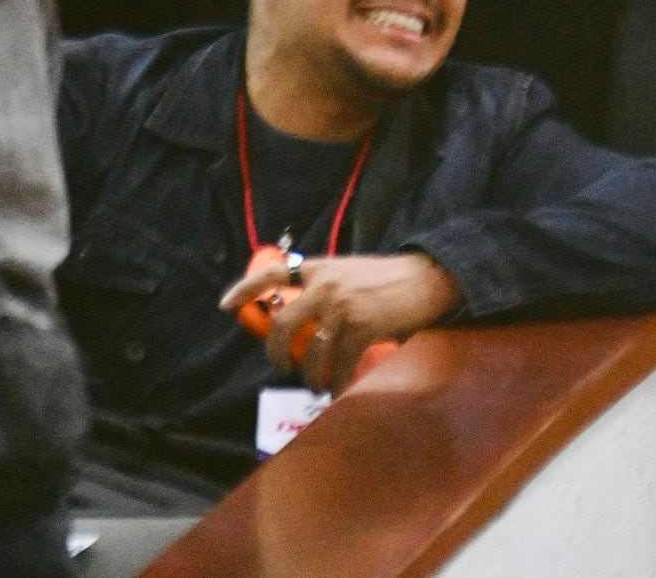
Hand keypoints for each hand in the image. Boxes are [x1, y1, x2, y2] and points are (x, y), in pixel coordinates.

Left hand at [233, 252, 463, 392]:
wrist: (429, 279)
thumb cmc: (390, 279)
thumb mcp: (350, 273)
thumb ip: (325, 289)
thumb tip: (301, 322)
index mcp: (321, 268)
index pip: (274, 273)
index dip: (246, 289)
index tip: (226, 306)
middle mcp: (326, 285)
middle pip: (283, 324)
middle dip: (277, 353)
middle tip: (282, 366)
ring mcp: (343, 306)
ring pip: (311, 351)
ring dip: (310, 375)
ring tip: (316, 384)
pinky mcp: (362, 326)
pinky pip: (339, 363)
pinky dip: (337, 381)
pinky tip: (339, 387)